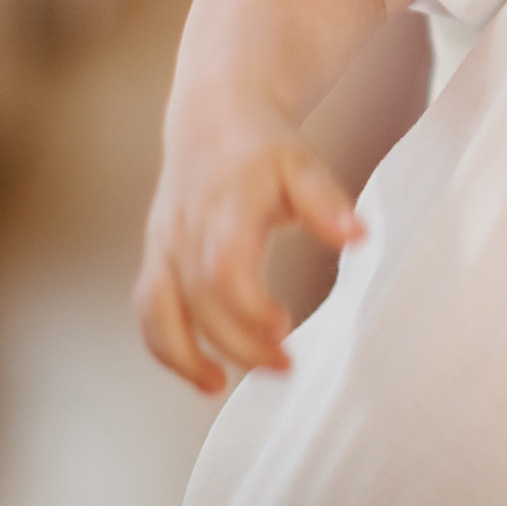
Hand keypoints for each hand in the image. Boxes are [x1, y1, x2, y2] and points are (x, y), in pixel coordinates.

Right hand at [135, 116, 367, 388]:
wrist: (213, 120)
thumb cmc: (263, 149)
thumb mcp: (302, 165)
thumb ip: (326, 202)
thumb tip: (359, 236)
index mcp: (226, 206)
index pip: (225, 267)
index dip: (248, 306)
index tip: (284, 327)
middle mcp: (186, 229)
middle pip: (200, 301)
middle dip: (238, 343)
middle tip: (285, 365)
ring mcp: (164, 246)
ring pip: (159, 313)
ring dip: (187, 357)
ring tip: (223, 385)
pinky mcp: (154, 259)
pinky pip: (147, 313)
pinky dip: (166, 350)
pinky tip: (202, 373)